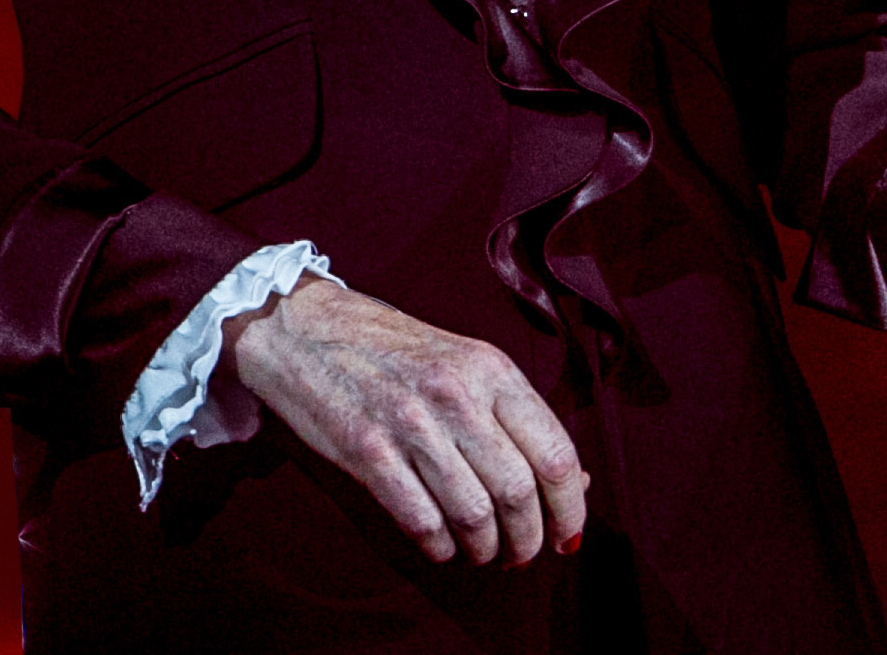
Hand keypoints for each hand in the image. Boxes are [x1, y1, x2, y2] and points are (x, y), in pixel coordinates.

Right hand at [227, 273, 587, 566]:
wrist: (311, 330)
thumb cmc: (400, 353)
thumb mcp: (470, 365)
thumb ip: (518, 419)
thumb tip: (576, 479)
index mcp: (492, 369)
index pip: (553, 450)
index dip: (570, 506)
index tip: (568, 535)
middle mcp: (458, 393)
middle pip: (517, 490)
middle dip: (528, 539)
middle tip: (524, 555)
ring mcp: (410, 423)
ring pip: (473, 513)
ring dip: (486, 549)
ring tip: (485, 554)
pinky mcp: (367, 452)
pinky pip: (421, 521)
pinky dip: (441, 548)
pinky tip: (444, 547)